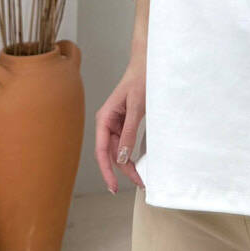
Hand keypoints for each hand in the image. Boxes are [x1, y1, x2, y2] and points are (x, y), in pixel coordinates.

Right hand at [94, 60, 145, 193]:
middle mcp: (107, 122)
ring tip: (141, 177)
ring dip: (128, 164)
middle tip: (139, 183)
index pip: (102, 151)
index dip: (106, 171)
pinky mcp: (124, 122)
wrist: (147, 63)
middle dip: (123, 171)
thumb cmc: (140, 79)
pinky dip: (131, 153)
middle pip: (111, 153)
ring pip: (119, 150)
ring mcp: (115, 123)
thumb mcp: (137, 106)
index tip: (113, 186)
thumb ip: (129, 131)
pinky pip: (125, 142)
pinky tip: (137, 163)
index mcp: (104, 118)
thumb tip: (122, 157)